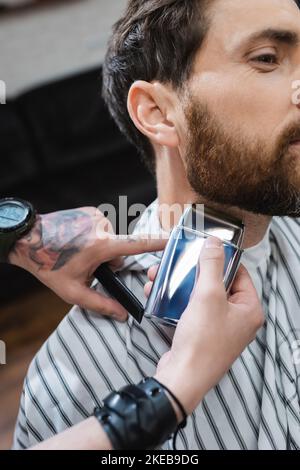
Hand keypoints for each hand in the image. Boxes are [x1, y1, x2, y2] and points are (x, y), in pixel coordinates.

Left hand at [9, 207, 165, 320]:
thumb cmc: (48, 265)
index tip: (173, 240)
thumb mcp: (72, 291)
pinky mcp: (90, 210)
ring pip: (110, 239)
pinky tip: (76, 240)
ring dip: (100, 248)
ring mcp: (96, 216)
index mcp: (101, 246)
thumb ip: (100, 303)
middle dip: (109, 260)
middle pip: (120, 249)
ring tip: (77, 251)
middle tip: (85, 264)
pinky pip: (101, 227)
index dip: (158, 244)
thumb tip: (122, 314)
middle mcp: (102, 227)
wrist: (28, 238)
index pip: (137, 245)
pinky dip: (93, 236)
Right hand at [151, 236, 263, 415]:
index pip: (239, 274)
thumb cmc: (201, 343)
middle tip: (179, 263)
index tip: (203, 251)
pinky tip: (158, 294)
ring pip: (200, 296)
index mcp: (249, 310)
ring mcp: (219, 328)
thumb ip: (212, 266)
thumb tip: (215, 244)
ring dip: (180, 285)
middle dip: (193, 272)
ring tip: (161, 276)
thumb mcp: (208, 296)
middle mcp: (237, 319)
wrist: (182, 377)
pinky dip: (176, 301)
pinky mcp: (201, 334)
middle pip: (217, 284)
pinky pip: (191, 310)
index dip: (221, 260)